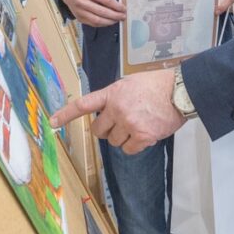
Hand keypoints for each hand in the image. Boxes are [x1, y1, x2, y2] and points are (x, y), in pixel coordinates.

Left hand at [50, 69, 183, 154]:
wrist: (180, 91)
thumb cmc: (158, 85)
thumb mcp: (132, 83)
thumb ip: (117, 96)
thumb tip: (109, 111)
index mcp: (113, 93)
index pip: (84, 104)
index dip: (66, 115)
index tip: (53, 123)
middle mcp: (117, 109)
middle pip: (98, 131)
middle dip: (107, 130)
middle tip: (121, 124)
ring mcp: (128, 123)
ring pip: (114, 142)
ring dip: (123, 137)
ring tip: (140, 124)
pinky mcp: (142, 136)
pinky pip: (128, 150)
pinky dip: (136, 145)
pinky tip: (146, 133)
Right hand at [60, 0, 125, 26]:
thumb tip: (114, 3)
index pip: (105, 0)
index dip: (116, 5)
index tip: (123, 8)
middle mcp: (81, 2)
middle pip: (102, 12)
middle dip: (115, 15)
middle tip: (123, 16)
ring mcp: (79, 12)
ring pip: (97, 20)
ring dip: (110, 21)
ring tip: (117, 20)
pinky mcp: (79, 18)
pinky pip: (93, 23)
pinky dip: (102, 24)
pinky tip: (109, 22)